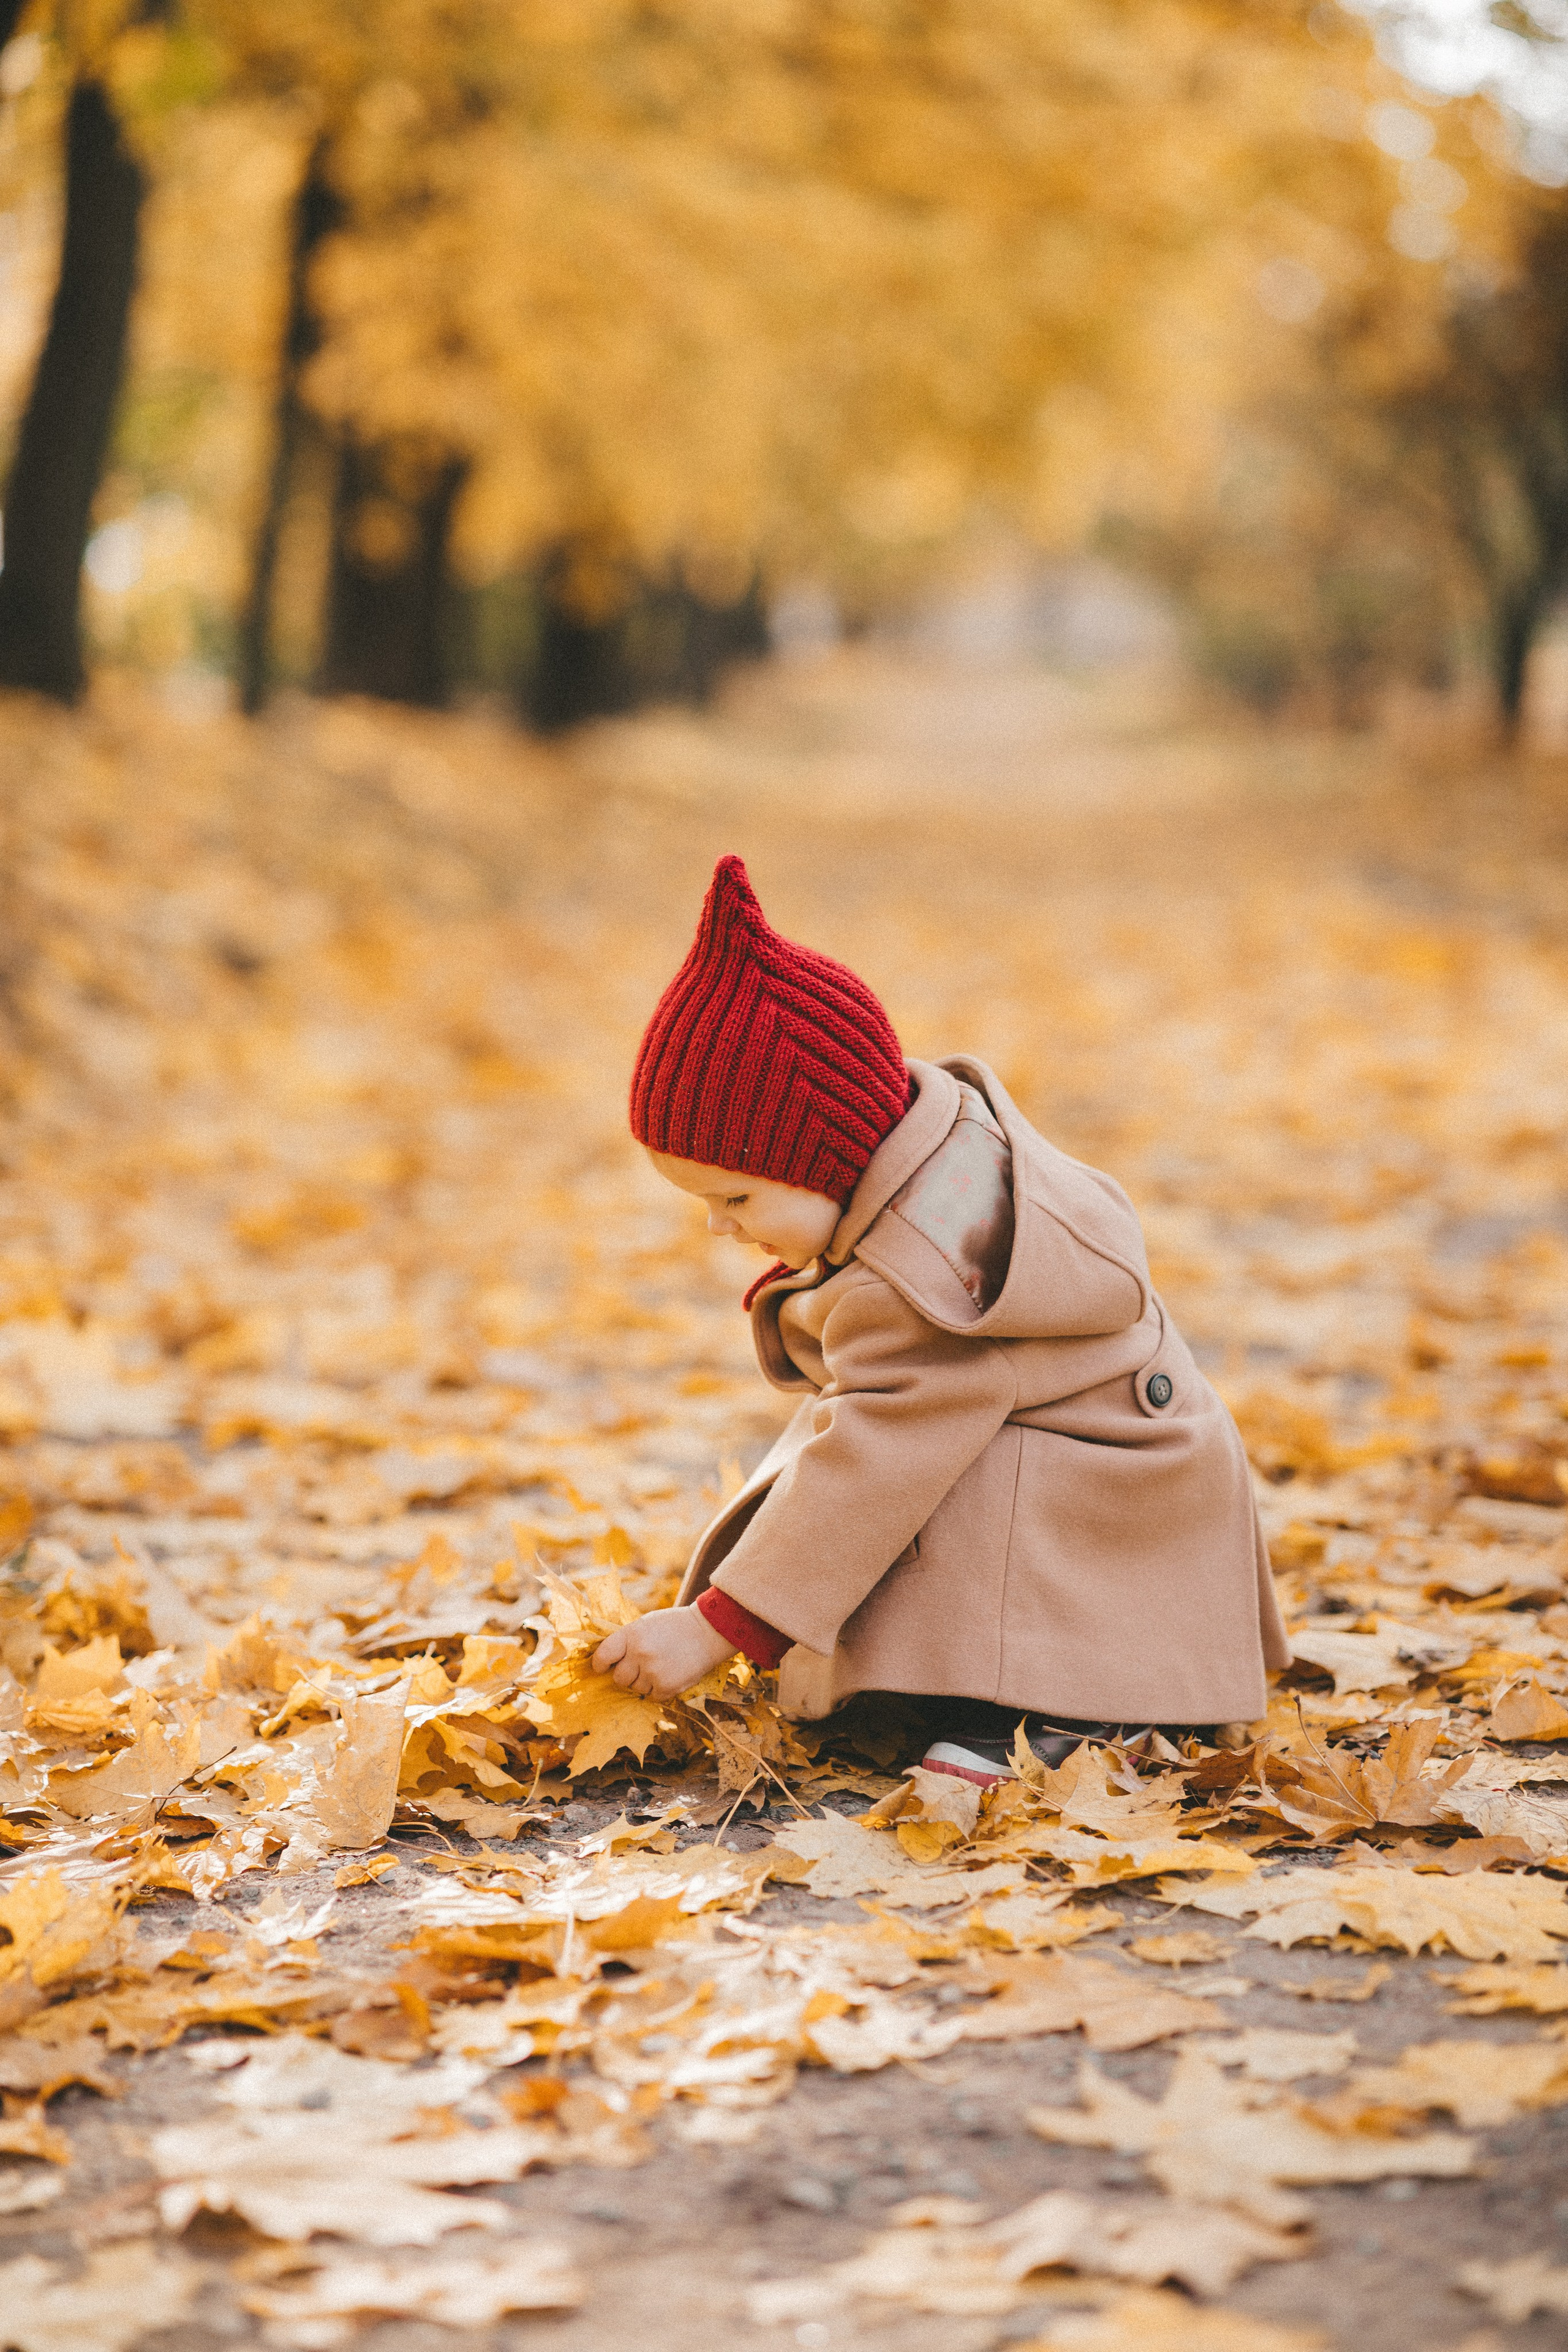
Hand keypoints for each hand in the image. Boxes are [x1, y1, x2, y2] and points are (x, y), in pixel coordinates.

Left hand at [591, 1605, 735, 1699]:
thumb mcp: (646, 1624)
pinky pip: (652, 1696)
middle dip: (627, 1674)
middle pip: (619, 1678)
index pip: (603, 1655)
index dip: (599, 1664)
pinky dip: (659, 1689)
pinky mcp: (667, 1686)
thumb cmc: (674, 1626)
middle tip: (641, 1665)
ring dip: (645, 1681)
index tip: (602, 1667)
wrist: (707, 1632)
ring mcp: (653, 1672)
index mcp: (632, 1635)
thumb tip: (609, 1659)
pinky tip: (670, 1674)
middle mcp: (640, 1653)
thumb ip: (627, 1640)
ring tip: (661, 1666)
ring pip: (636, 1688)